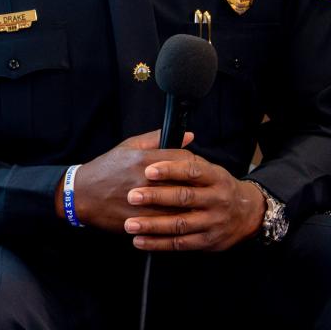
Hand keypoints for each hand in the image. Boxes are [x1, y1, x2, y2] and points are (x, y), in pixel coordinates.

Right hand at [57, 129, 195, 232]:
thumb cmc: (105, 169)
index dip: (196, 163)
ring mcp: (142, 202)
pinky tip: (179, 216)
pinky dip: (177, 220)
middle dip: (197, 185)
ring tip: (192, 203)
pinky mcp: (140, 220)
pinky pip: (168, 223)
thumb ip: (157, 139)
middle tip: (199, 187)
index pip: (184, 158)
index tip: (197, 168)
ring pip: (180, 205)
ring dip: (190, 205)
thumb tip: (188, 136)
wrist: (80, 195)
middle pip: (186, 182)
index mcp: (142, 158)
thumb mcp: (127, 147)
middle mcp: (144, 179)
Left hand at [123, 153, 265, 250]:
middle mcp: (217, 199)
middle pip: (184, 197)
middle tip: (131, 196)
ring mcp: (213, 222)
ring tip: (130, 223)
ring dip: (153, 225)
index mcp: (215, 176)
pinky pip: (180, 243)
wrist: (248, 214)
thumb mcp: (207, 168)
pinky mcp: (208, 241)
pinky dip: (158, 243)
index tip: (147, 170)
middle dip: (156, 197)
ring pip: (180, 224)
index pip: (192, 170)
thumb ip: (186, 154)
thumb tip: (180, 134)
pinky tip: (139, 240)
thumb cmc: (216, 186)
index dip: (170, 170)